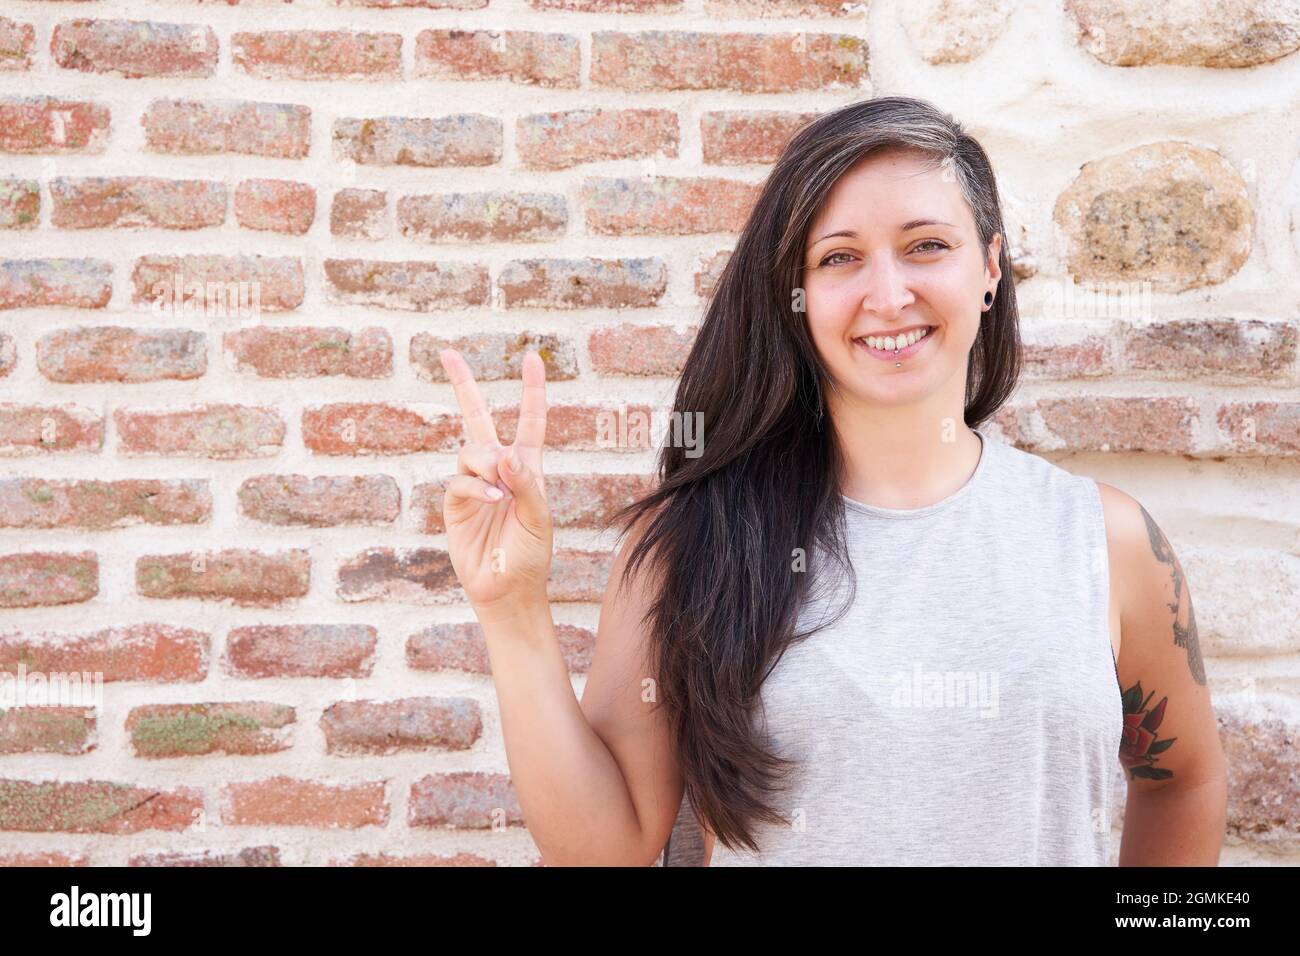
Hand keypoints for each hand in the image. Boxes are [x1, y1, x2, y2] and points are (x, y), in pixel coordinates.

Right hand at [438, 348, 553, 614]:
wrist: (507, 590)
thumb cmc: (531, 555)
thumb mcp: (540, 517)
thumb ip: (526, 483)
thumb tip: (505, 453)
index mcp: (528, 468)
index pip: (530, 420)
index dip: (531, 389)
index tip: (531, 357)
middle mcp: (498, 469)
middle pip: (478, 418)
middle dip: (463, 385)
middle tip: (447, 352)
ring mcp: (473, 484)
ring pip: (471, 450)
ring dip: (486, 463)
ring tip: (501, 491)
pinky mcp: (454, 504)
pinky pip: (459, 481)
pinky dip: (476, 487)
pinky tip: (493, 499)